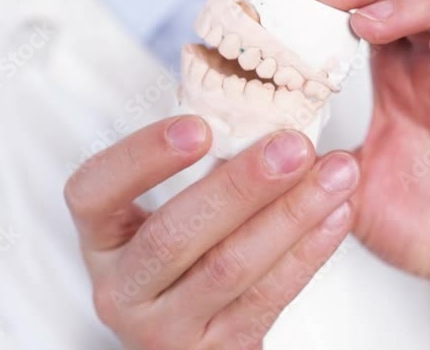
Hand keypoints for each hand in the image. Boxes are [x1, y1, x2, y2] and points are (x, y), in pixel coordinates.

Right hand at [64, 116, 359, 349]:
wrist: (195, 339)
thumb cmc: (185, 260)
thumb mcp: (165, 214)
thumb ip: (196, 167)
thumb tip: (263, 103)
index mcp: (102, 239)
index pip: (94, 193)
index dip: (141, 158)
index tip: (198, 126)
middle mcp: (122, 288)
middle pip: (173, 235)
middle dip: (239, 186)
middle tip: (292, 146)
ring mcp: (164, 328)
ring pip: (228, 268)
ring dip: (290, 215)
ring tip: (334, 173)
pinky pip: (267, 299)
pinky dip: (307, 252)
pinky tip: (335, 214)